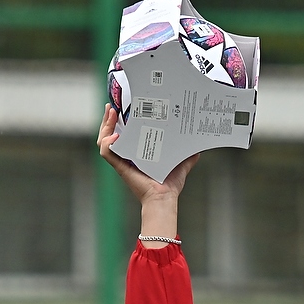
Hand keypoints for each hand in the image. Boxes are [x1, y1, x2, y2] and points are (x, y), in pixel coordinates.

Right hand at [97, 105, 198, 243]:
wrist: (165, 198)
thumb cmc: (170, 185)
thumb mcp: (182, 163)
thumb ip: (188, 154)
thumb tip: (198, 146)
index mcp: (137, 153)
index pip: (123, 133)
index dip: (119, 120)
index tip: (121, 107)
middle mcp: (127, 156)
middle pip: (110, 134)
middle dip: (108, 119)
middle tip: (111, 106)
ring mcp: (122, 161)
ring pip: (104, 141)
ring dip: (104, 126)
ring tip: (110, 113)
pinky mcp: (120, 167)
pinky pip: (106, 153)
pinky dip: (106, 143)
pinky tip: (114, 135)